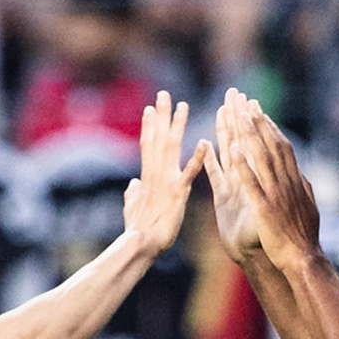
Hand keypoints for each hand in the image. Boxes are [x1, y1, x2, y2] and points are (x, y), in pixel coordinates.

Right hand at [123, 91, 208, 255]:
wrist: (141, 244)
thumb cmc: (137, 229)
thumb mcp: (132, 207)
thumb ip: (132, 193)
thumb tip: (132, 184)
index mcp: (147, 176)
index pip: (148, 145)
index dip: (150, 126)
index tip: (151, 108)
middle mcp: (155, 174)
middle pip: (158, 139)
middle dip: (162, 116)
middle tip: (165, 94)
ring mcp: (166, 181)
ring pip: (172, 148)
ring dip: (177, 126)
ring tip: (183, 106)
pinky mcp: (177, 193)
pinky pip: (189, 173)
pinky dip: (197, 158)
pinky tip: (206, 143)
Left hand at [212, 88, 320, 274]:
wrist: (302, 260)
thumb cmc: (303, 237)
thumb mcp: (307, 207)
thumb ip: (301, 188)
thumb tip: (300, 175)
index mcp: (294, 180)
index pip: (281, 147)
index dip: (268, 127)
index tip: (257, 110)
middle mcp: (286, 182)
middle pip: (269, 145)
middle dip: (256, 122)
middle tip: (244, 101)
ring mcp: (275, 194)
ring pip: (260, 158)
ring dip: (248, 135)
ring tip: (237, 115)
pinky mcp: (264, 209)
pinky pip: (250, 184)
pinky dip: (242, 166)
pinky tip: (232, 150)